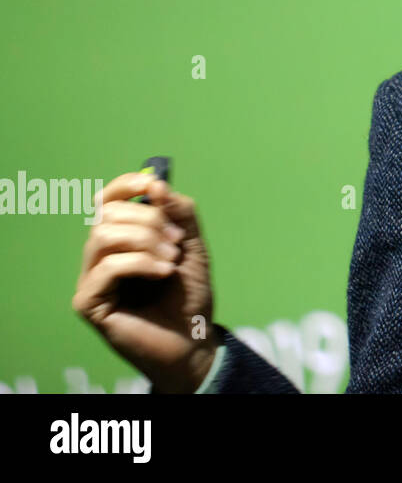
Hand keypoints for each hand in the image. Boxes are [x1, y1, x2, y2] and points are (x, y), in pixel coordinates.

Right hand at [73, 172, 218, 392]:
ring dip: (145, 241)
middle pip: (107, 214)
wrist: (193, 336)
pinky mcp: (88, 302)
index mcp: (122, 237)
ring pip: (103, 236)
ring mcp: (91, 278)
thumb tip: (156, 184)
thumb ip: (179, 212)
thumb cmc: (188, 293)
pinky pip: (106, 267)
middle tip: (177, 241)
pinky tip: (164, 273)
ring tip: (172, 260)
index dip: (126, 184)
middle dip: (148, 220)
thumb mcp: (191, 245)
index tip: (153, 184)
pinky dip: (140, 263)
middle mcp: (101, 255)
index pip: (109, 200)